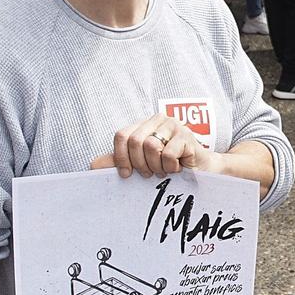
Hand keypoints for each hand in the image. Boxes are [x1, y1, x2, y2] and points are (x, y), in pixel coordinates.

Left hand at [92, 113, 209, 178]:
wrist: (202, 173)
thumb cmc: (170, 169)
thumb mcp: (141, 166)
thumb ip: (118, 162)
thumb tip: (92, 165)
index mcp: (144, 125)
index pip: (122, 135)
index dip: (120, 157)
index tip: (126, 174)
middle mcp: (158, 120)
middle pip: (135, 141)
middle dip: (140, 164)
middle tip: (150, 174)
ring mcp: (174, 125)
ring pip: (151, 146)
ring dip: (157, 166)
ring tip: (164, 170)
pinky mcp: (187, 135)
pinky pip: (168, 153)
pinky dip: (171, 166)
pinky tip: (177, 168)